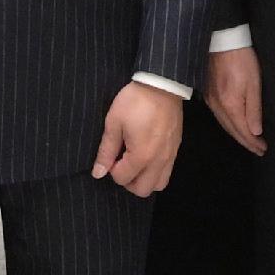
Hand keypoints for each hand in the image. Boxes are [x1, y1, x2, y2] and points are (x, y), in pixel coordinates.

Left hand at [95, 82, 186, 196]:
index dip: (111, 170)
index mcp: (141, 156)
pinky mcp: (176, 148)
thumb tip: (98, 173)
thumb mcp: (114, 123)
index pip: (122, 178)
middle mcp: (159, 161)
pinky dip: (155, 172)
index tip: (110, 155)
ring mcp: (170, 156)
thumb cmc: (134, 101)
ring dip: (144, 180)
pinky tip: (146, 156)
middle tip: (120, 165)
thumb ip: (106, 151)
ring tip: (134, 164)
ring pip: (159, 184)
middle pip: (143, 190)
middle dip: (128, 182)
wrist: (162, 84)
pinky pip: (167, 171)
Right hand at [203, 47, 265, 155]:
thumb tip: (255, 132)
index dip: (253, 142)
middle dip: (246, 142)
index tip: (263, 149)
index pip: (243, 131)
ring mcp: (211, 100)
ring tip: (249, 141)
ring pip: (224, 124)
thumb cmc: (242, 60)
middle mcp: (218, 107)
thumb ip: (254, 109)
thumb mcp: (254, 84)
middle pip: (232, 130)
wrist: (223, 41)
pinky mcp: (208, 94)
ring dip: (237, 135)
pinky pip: (219, 116)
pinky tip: (234, 125)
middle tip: (258, 150)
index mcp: (230, 105)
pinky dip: (228, 125)